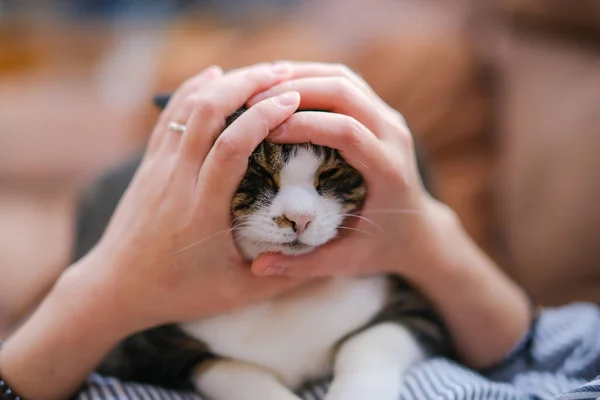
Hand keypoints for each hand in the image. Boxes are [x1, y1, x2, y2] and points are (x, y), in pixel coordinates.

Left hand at [72, 63, 305, 332]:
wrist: (116, 288)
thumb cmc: (180, 293)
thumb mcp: (239, 294)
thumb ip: (283, 274)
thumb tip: (325, 252)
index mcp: (202, 211)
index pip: (232, 147)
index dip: (263, 116)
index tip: (293, 101)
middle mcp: (177, 181)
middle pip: (208, 112)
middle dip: (247, 84)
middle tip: (282, 75)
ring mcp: (158, 169)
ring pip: (187, 108)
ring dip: (224, 82)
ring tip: (259, 73)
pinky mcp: (148, 165)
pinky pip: (169, 116)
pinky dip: (193, 89)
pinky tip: (214, 76)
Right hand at [246, 62, 454, 277]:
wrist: (420, 230)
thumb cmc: (382, 247)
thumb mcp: (346, 262)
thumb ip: (304, 265)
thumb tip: (257, 269)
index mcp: (390, 171)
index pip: (348, 132)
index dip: (306, 124)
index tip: (266, 131)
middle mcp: (394, 136)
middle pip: (346, 91)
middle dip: (296, 89)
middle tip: (252, 99)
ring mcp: (389, 119)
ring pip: (344, 78)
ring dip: (301, 76)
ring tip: (259, 87)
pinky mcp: (380, 112)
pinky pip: (345, 82)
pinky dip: (311, 77)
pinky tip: (280, 87)